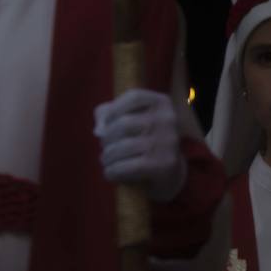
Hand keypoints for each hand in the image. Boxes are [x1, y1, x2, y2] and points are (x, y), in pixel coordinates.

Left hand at [93, 88, 187, 202]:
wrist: (171, 171)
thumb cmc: (145, 140)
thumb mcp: (132, 120)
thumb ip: (111, 114)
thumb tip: (99, 128)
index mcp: (162, 103)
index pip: (134, 97)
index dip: (113, 109)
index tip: (105, 124)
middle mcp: (168, 119)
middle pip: (124, 124)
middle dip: (107, 138)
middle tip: (104, 147)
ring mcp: (168, 142)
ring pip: (124, 146)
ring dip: (108, 156)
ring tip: (105, 160)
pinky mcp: (165, 164)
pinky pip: (130, 167)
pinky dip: (113, 171)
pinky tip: (110, 173)